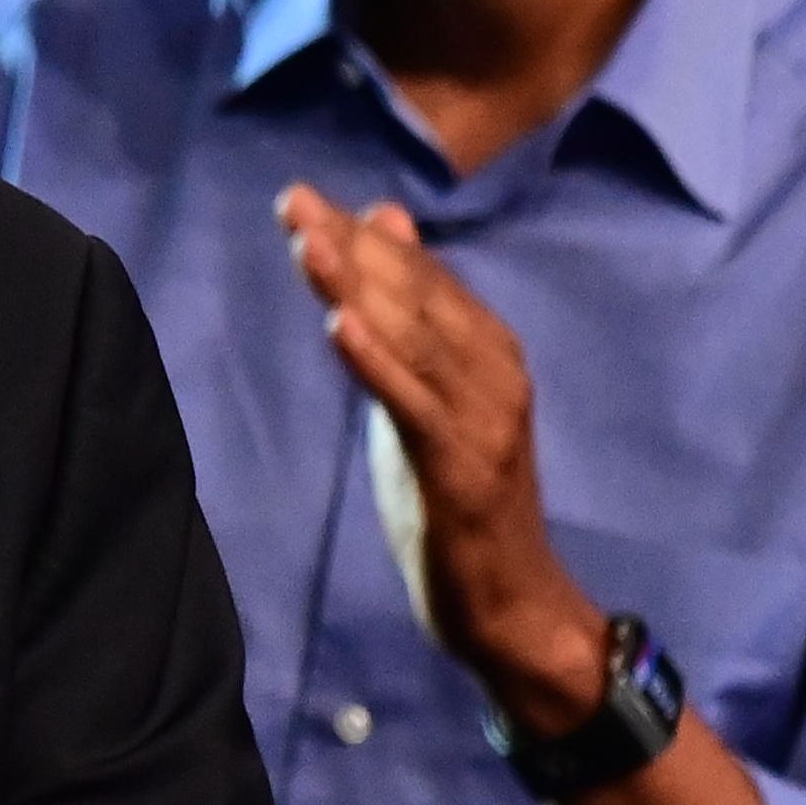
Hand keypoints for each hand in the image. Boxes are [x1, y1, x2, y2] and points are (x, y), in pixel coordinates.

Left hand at [278, 183, 606, 738]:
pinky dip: (377, 363)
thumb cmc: (461, 503)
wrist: (514, 606)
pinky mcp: (462, 470)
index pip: (420, 278)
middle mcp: (493, 374)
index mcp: (488, 352)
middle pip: (415, 297)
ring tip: (306, 243)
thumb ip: (411, 322)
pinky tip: (339, 327)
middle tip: (292, 202)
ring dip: (359, 289)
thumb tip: (385, 229)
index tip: (299, 198)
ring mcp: (482, 421)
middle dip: (350, 248)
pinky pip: (414, 407)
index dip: (361, 238)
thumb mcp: (430, 401)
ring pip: (414, 341)